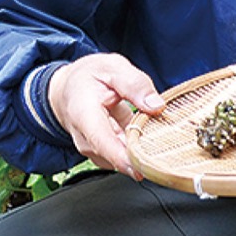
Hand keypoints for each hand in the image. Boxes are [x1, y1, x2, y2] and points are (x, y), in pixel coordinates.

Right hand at [47, 52, 165, 178]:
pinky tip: (149, 133)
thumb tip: (157, 105)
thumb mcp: (113, 67)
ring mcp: (95, 149)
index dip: (124, 159)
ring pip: (123, 158)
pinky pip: (125, 155)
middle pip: (116, 156)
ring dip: (143, 148)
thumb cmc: (89, 76)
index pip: (103, 143)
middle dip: (142, 153)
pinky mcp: (105, 153)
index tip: (143, 167)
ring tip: (158, 130)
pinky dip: (140, 147)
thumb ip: (135, 84)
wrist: (70, 87)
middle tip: (166, 140)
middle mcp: (86, 138)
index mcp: (84, 115)